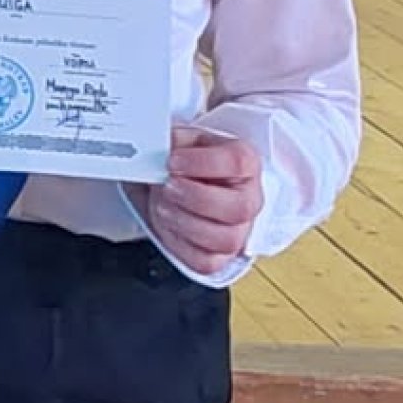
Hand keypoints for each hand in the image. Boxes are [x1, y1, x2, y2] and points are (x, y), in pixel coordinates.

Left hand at [148, 125, 263, 278]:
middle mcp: (248, 198)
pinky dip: (181, 245)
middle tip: (167, 187)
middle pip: (237, 208)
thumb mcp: (182, 141)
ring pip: (225, 240)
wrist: (178, 184)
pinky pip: (206, 262)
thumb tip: (154, 145)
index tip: (173, 161)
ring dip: (185, 222)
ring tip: (163, 205)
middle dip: (195, 198)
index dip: (203, 163)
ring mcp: (238, 230)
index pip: (238, 162)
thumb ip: (172, 141)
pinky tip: (170, 225)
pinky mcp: (220, 256)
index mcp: (245, 163)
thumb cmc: (188, 163)